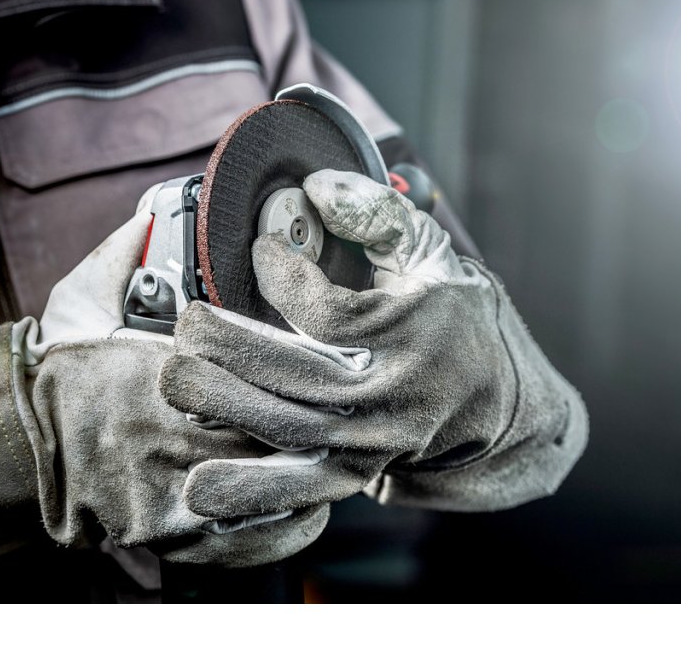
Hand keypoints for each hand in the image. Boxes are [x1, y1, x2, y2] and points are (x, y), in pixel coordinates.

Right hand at [0, 186, 329, 600]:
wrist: (15, 445)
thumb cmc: (58, 372)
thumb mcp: (79, 302)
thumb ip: (120, 255)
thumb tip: (152, 211)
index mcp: (158, 377)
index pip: (254, 375)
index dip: (296, 372)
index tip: (323, 363)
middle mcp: (168, 439)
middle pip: (271, 434)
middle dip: (309, 423)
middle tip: (342, 408)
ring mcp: (168, 494)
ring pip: (268, 488)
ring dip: (307, 473)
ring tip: (333, 453)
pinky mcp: (165, 536)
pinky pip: (246, 541)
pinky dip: (285, 526)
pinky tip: (307, 503)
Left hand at [161, 169, 586, 515]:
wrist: (505, 408)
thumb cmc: (461, 321)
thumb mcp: (431, 255)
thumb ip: (376, 214)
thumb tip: (315, 187)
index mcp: (417, 334)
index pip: (331, 312)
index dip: (283, 278)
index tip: (259, 251)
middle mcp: (398, 396)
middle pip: (300, 376)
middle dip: (232, 348)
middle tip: (187, 325)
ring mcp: (379, 444)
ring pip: (291, 434)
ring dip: (226, 410)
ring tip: (175, 385)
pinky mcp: (361, 474)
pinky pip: (302, 490)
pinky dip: (252, 492)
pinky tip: (202, 491)